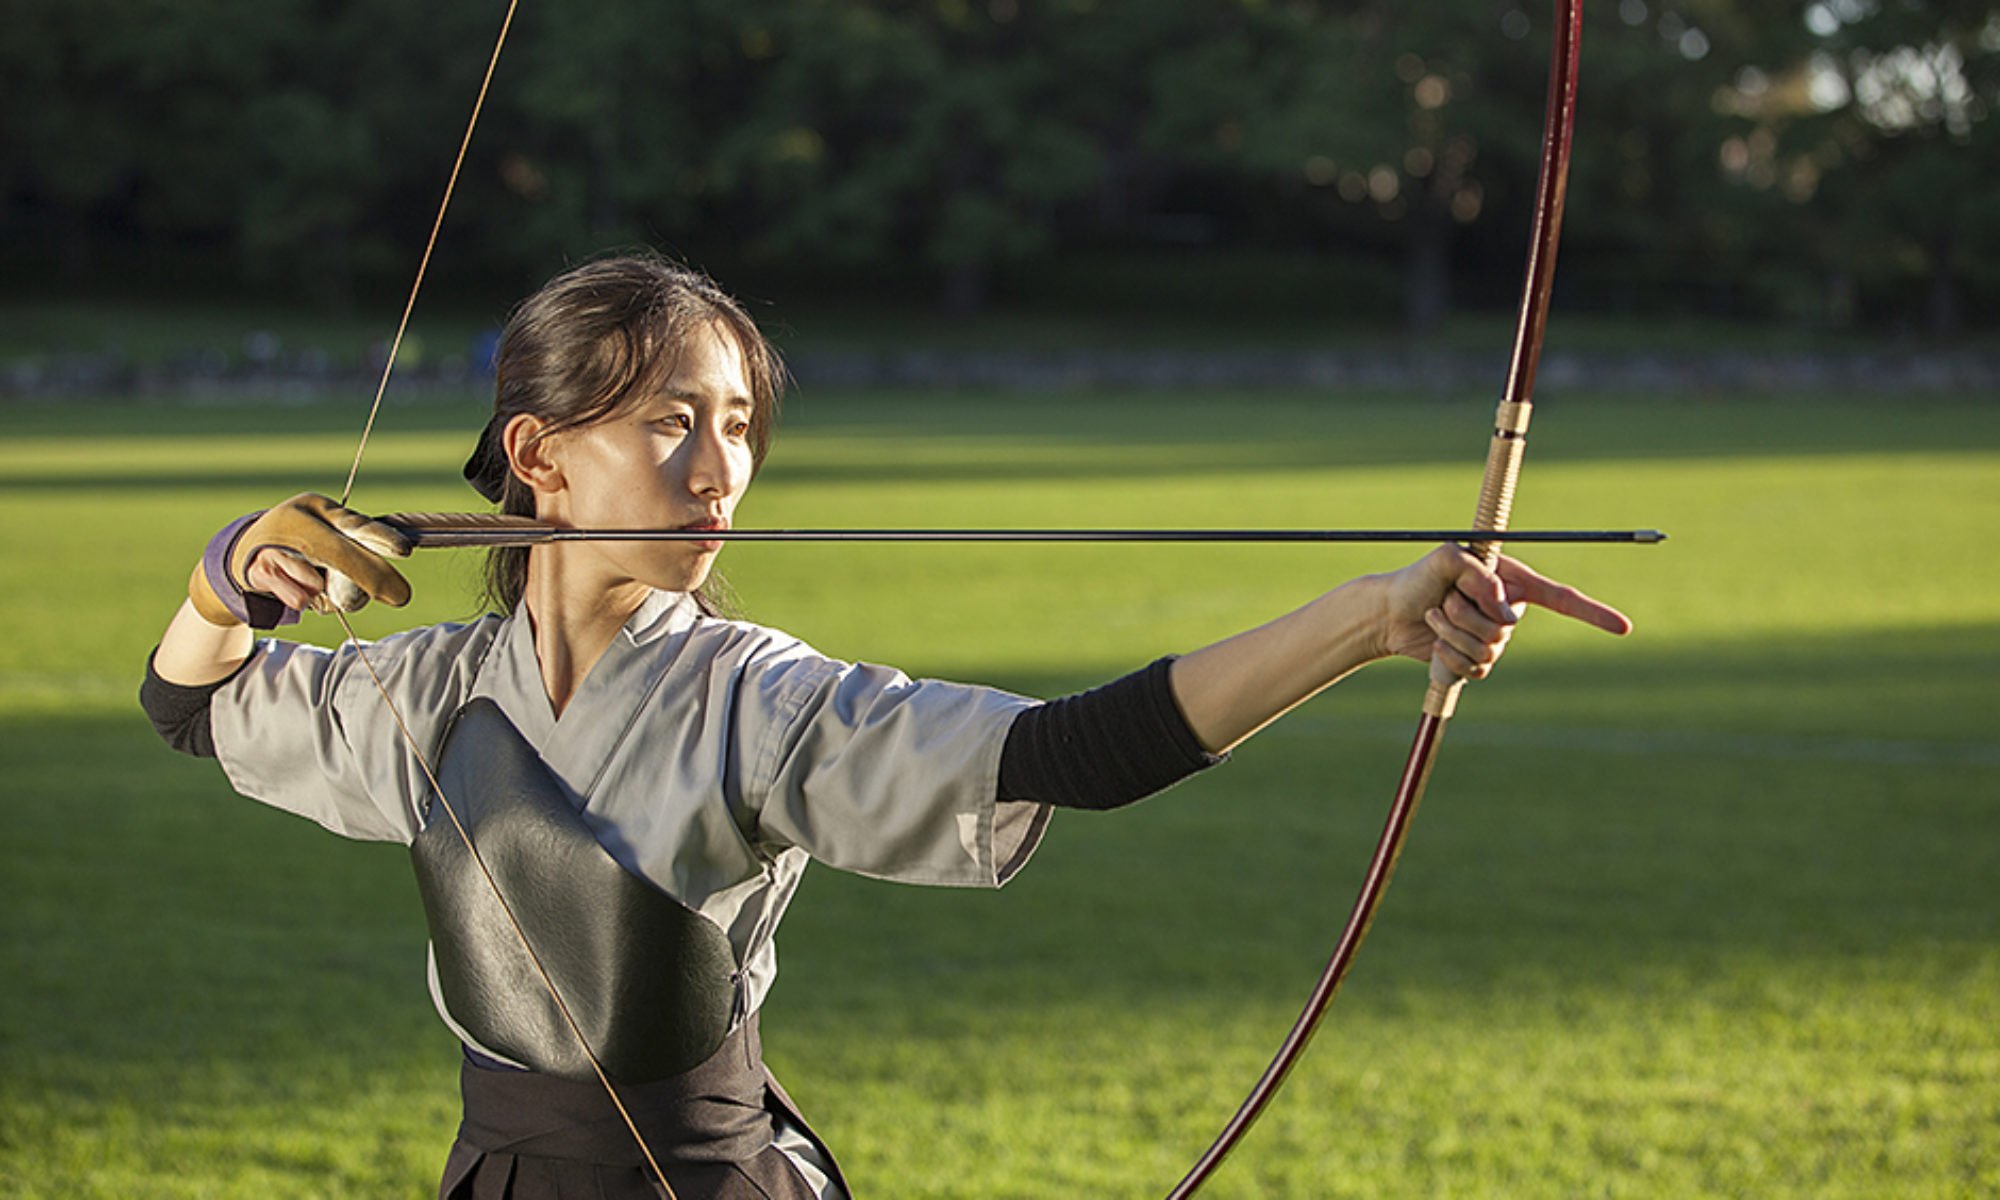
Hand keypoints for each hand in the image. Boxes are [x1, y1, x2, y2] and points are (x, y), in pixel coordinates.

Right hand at [188, 494, 412, 628]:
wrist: (246, 554)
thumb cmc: (302, 542)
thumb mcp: (329, 533)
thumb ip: (356, 546)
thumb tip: (395, 570)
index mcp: (323, 509)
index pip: (356, 524)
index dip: (381, 538)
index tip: (405, 550)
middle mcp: (300, 521)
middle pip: (341, 555)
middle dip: (372, 578)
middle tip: (401, 597)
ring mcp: (278, 544)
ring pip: (318, 583)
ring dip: (324, 591)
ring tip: (311, 577)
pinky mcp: (261, 569)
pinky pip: (300, 598)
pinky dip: (301, 597)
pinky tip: (291, 584)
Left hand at [1377, 544, 1629, 681]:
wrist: (1388, 614)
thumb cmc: (1416, 580)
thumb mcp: (1446, 559)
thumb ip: (1478, 573)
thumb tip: (1504, 611)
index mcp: (1510, 581)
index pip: (1560, 597)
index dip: (1593, 613)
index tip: (1623, 627)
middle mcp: (1506, 609)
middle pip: (1506, 628)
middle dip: (1467, 616)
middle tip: (1443, 601)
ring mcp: (1492, 637)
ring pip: (1488, 650)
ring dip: (1453, 634)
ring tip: (1434, 617)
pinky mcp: (1475, 660)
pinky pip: (1475, 670)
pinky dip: (1449, 656)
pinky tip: (1434, 644)